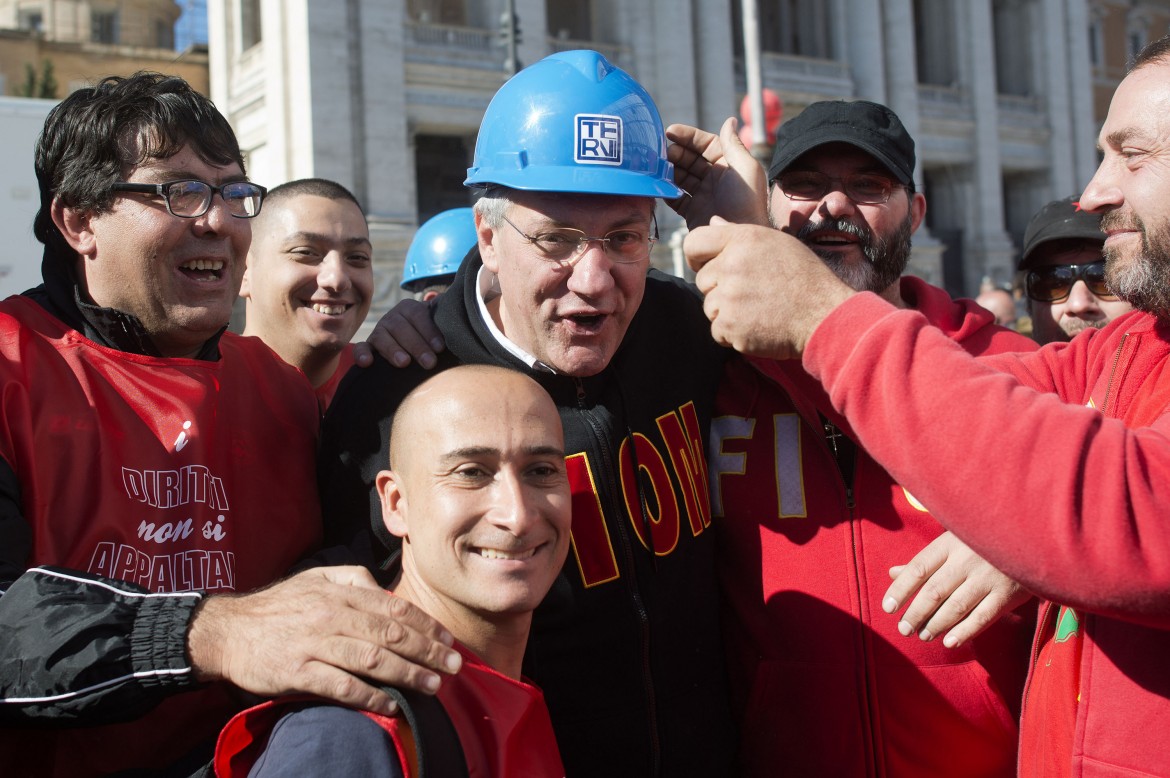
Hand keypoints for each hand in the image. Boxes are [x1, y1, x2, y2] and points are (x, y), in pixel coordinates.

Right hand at [187, 566, 462, 715]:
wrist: (227, 631)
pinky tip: (391, 704)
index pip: (395, 607)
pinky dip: (371, 696)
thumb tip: (387, 591)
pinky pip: (342, 686)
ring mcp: (315, 643)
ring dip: (408, 674)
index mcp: (340, 592)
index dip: (426, 625)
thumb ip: (354, 580)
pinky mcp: (297, 671)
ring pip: (373, 659)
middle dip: (428, 651)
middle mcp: (331, 614)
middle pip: (391, 633)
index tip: (448, 641)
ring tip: (432, 686)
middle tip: (453, 667)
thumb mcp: (317, 578)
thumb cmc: (279, 606)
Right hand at [353, 298, 445, 368]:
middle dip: (416, 345)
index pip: (418, 316)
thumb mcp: (439, 323)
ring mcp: (379, 331)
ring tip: (404, 363)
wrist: (415, 341)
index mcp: (410, 308)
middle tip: (429, 363)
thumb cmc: (432, 335)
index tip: (440, 348)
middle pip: (401, 327)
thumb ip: (445, 317)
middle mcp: (393, 317)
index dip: (429, 331)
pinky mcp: (369, 346)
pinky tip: (367, 363)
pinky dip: (361, 354)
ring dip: (392, 349)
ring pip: (382, 337)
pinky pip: (362, 347)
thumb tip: (454, 312)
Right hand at [666, 117, 769, 229]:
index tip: (670, 132)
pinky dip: (665, 190)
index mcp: (729, 165)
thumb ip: (734, 144)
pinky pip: (675, 198)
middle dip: (676, 152)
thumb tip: (731, 120)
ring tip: (656, 164)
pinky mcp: (693, 213)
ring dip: (668, 169)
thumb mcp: (746, 168)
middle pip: (691, 159)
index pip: (707, 145)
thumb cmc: (747, 202)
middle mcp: (716, 179)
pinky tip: (656, 183)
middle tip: (661, 151)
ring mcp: (703, 196)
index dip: (689, 137)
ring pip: (681, 177)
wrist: (739, 237)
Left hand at [684, 218, 853, 359]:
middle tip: (752, 294)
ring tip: (759, 310)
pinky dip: (733, 334)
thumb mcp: (778, 244)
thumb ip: (740, 234)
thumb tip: (713, 222)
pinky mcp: (729, 326)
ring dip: (727, 313)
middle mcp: (732, 264)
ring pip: (709, 307)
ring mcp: (729, 297)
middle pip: (703, 280)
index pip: (694, 242)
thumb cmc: (805, 279)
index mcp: (743, 239)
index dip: (696, 257)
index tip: (704, 266)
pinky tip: (758, 326)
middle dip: (720, 289)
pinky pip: (717, 331)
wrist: (825, 316)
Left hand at [882, 531, 1033, 647]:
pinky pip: (983, 616)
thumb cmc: (982, 541)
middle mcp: (966, 560)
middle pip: (934, 591)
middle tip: (904, 629)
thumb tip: (893, 573)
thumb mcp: (952, 542)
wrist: (1031, 538)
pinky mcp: (1007, 593)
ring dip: (936, 624)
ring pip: (956, 606)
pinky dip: (965, 631)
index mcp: (949, 544)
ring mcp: (988, 576)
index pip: (917, 568)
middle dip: (916, 613)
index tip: (888, 608)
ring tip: (924, 636)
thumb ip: (925, 561)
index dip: (900, 590)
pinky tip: (949, 642)